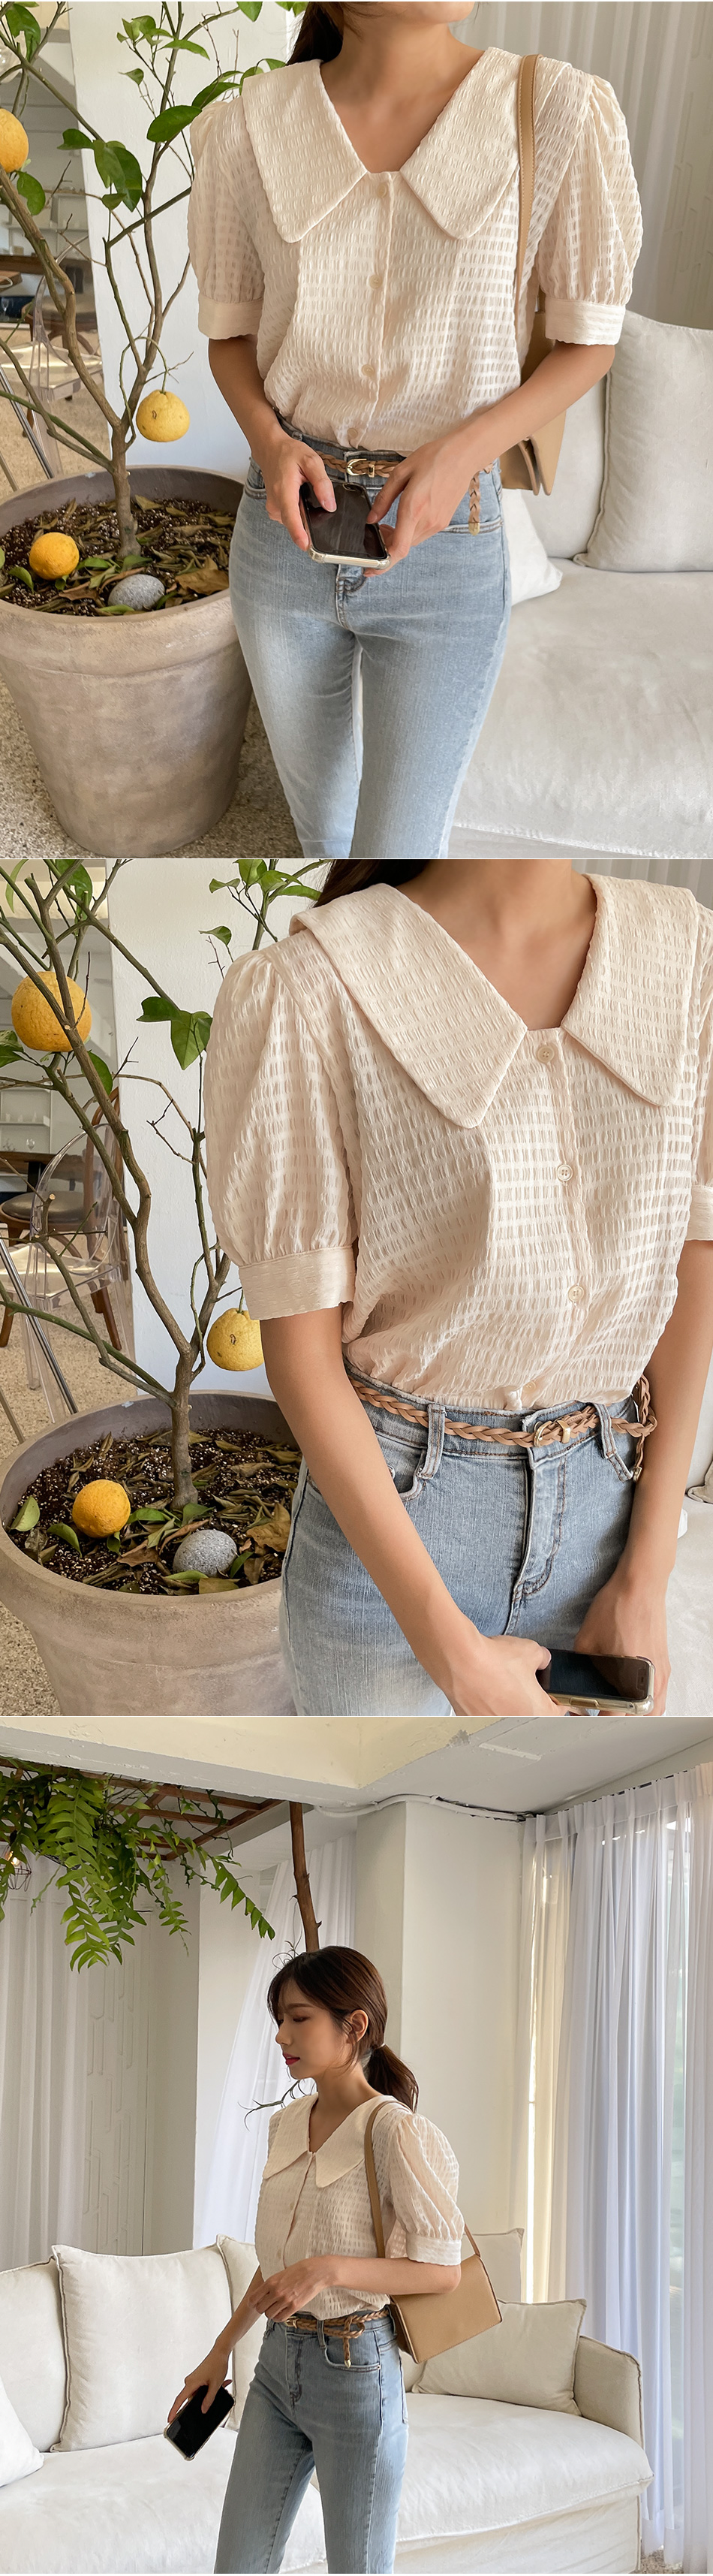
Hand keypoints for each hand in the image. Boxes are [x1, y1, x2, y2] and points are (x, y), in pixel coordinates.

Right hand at [167, 2339, 231, 2425]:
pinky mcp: (197, 2378)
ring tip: (219, 2388)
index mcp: (191, 2383)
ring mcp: (193, 2379)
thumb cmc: (217, 2364)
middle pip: (190, 2399)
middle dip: (201, 2402)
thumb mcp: (215, 2385)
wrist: (220, 2352)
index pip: (179, 2400)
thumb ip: (209, 2399)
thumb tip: (203, 2410)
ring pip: (197, 2394)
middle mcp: (190, 2381)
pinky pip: (200, 2389)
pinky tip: (219, 2386)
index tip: (170, 2419)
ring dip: (207, 2394)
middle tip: (211, 2400)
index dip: (174, 2411)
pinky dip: (208, 2390)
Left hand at [252, 2260, 335, 2320]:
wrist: (316, 2272)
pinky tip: (282, 2311)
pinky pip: (280, 2318)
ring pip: (269, 2315)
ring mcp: (285, 2300)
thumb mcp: (281, 2273)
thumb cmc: (299, 2270)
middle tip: (267, 2304)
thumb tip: (262, 2293)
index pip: (253, 2298)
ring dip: (271, 2313)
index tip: (255, 2302)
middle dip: (262, 2307)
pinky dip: (279, 2317)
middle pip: (260, 2308)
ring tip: (276, 2307)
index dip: (253, 2302)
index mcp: (271, 2282)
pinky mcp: (294, 2307)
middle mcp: (276, 2292)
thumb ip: (271, 2284)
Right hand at [253, 428, 335, 550]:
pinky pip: (291, 518)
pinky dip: (298, 512)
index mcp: (284, 491)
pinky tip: (299, 497)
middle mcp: (276, 503)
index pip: (292, 518)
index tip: (306, 546)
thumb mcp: (311, 461)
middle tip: (313, 498)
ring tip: (304, 493)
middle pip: (296, 522)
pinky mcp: (275, 511)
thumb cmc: (289, 454)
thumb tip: (330, 505)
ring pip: (294, 521)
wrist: (270, 449)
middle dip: (309, 519)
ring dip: (304, 514)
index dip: (299, 534)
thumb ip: (322, 483)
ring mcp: (274, 509)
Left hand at [366, 431, 481, 569]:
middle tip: (377, 531)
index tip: (369, 569)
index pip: (398, 550)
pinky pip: (421, 534)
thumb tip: (371, 519)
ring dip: (398, 538)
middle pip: (402, 548)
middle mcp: (427, 521)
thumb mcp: (401, 472)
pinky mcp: (442, 522)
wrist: (463, 456)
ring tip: (391, 521)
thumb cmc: (434, 459)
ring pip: (411, 542)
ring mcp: (437, 524)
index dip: (382, 564)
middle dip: (386, 545)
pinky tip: (407, 517)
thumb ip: (384, 499)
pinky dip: (409, 532)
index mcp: (414, 508)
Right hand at [443, 1620, 559, 1718]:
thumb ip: (543, 1658)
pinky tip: (483, 1690)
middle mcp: (517, 1724)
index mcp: (539, 1712)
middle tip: (523, 1686)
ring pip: (508, 1717)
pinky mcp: (473, 1723)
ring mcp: (494, 1726)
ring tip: (501, 1686)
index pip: (560, 1711)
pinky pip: (487, 1717)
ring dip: (508, 1705)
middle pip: (533, 1716)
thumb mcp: (531, 1650)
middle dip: (530, 1701)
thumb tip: (542, 1660)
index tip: (552, 1693)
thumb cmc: (492, 1660)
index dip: (556, 1698)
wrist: (460, 1660)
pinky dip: (487, 1705)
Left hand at [574, 1561, 669, 1712]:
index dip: (599, 1720)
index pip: (617, 1716)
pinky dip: (648, 1700)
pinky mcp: (664, 1664)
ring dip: (637, 1713)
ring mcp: (662, 1673)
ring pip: (654, 1709)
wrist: (641, 1584)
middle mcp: (652, 1681)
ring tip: (618, 1708)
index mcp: (632, 1678)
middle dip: (621, 1721)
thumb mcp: (586, 1640)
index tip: (588, 1719)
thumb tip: (575, 1680)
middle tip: (603, 1715)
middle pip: (641, 1720)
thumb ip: (581, 1667)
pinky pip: (659, 1694)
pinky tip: (632, 1691)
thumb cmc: (618, 1607)